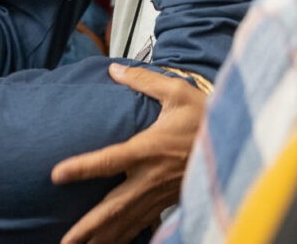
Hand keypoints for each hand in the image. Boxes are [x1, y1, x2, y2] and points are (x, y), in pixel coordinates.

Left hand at [51, 63, 206, 243]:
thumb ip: (144, 81)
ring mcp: (161, 194)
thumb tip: (115, 69)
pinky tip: (113, 243)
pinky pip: (144, 223)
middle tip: (65, 241)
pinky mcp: (169, 201)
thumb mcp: (178, 92)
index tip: (56, 174)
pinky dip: (127, 235)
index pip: (109, 160)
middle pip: (114, 206)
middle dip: (88, 226)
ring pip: (128, 220)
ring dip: (103, 237)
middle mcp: (152, 177)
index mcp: (150, 149)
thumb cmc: (208, 116)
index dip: (82, 167)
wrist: (239, 141)